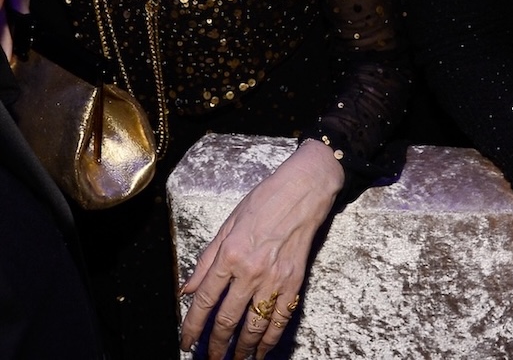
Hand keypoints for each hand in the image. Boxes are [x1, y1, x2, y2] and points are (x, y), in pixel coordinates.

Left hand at [179, 139, 344, 358]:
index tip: (187, 343)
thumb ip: (206, 260)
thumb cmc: (265, 200)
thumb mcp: (228, 224)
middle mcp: (250, 271)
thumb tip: (187, 288)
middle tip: (209, 359)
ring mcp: (274, 278)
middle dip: (216, 345)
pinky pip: (281, 318)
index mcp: (229, 255)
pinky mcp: (295, 281)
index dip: (192, 327)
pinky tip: (263, 350)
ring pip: (254, 325)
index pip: (204, 301)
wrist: (304, 190)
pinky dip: (271, 339)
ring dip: (242, 348)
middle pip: (227, 319)